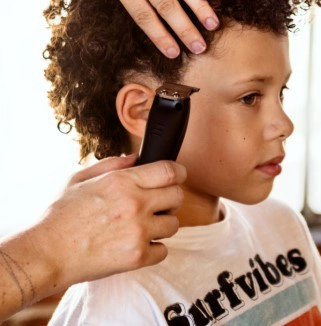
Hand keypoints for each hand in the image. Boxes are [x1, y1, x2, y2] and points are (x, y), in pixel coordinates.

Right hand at [29, 155, 185, 289]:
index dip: (178, 172)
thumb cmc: (60, 215)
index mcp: (122, 181)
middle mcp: (135, 204)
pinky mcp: (137, 257)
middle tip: (159, 202)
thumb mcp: (80, 178)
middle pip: (177, 196)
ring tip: (144, 225)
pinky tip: (137, 244)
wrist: (47, 253)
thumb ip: (111, 164)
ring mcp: (138, 232)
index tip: (178, 175)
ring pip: (174, 224)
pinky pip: (164, 250)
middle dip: (171, 197)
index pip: (169, 171)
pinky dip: (154, 248)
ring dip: (163, 223)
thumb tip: (136, 157)